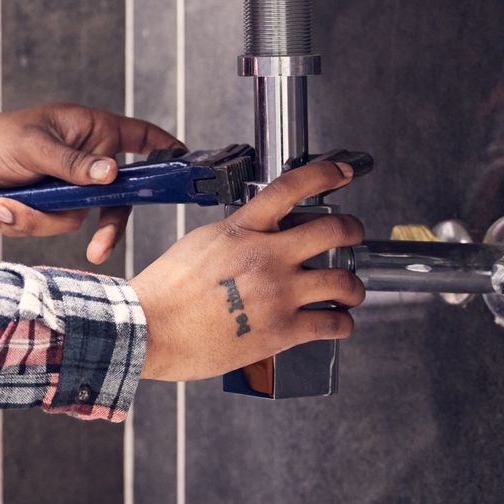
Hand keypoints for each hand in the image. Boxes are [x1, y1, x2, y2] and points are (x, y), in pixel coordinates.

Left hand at [0, 104, 182, 264]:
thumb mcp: (32, 147)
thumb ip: (73, 164)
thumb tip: (112, 173)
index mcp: (90, 129)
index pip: (139, 136)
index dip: (164, 148)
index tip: (185, 161)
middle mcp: (85, 158)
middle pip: (111, 198)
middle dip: (94, 224)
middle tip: (98, 250)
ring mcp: (67, 185)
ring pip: (73, 218)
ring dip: (33, 219)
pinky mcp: (47, 204)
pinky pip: (48, 225)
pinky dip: (21, 222)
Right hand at [130, 158, 366, 381]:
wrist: (150, 329)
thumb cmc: (164, 292)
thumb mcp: (200, 243)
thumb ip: (236, 234)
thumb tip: (259, 234)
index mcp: (242, 230)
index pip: (291, 187)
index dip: (323, 174)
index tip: (340, 172)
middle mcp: (266, 256)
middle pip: (334, 230)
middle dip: (352, 230)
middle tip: (352, 235)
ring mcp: (278, 293)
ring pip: (344, 281)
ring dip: (354, 286)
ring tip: (350, 291)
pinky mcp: (282, 331)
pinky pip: (334, 323)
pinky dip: (343, 323)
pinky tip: (339, 322)